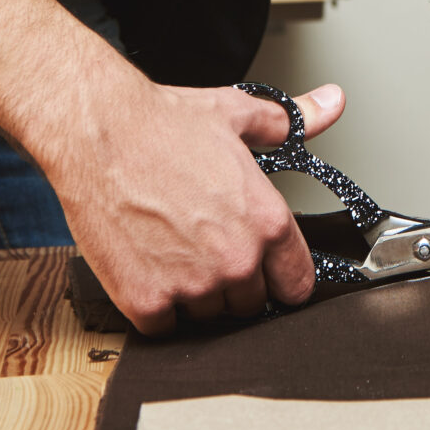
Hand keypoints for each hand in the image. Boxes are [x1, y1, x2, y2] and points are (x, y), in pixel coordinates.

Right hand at [40, 75, 344, 334]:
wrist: (97, 134)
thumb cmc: (162, 124)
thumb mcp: (237, 115)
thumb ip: (291, 122)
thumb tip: (332, 103)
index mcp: (267, 222)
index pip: (296, 284)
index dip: (280, 277)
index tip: (266, 271)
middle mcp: (237, 260)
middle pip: (249, 303)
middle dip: (231, 280)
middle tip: (203, 245)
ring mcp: (192, 286)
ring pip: (206, 316)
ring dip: (192, 294)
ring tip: (170, 248)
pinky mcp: (146, 301)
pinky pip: (162, 325)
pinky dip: (153, 303)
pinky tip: (145, 265)